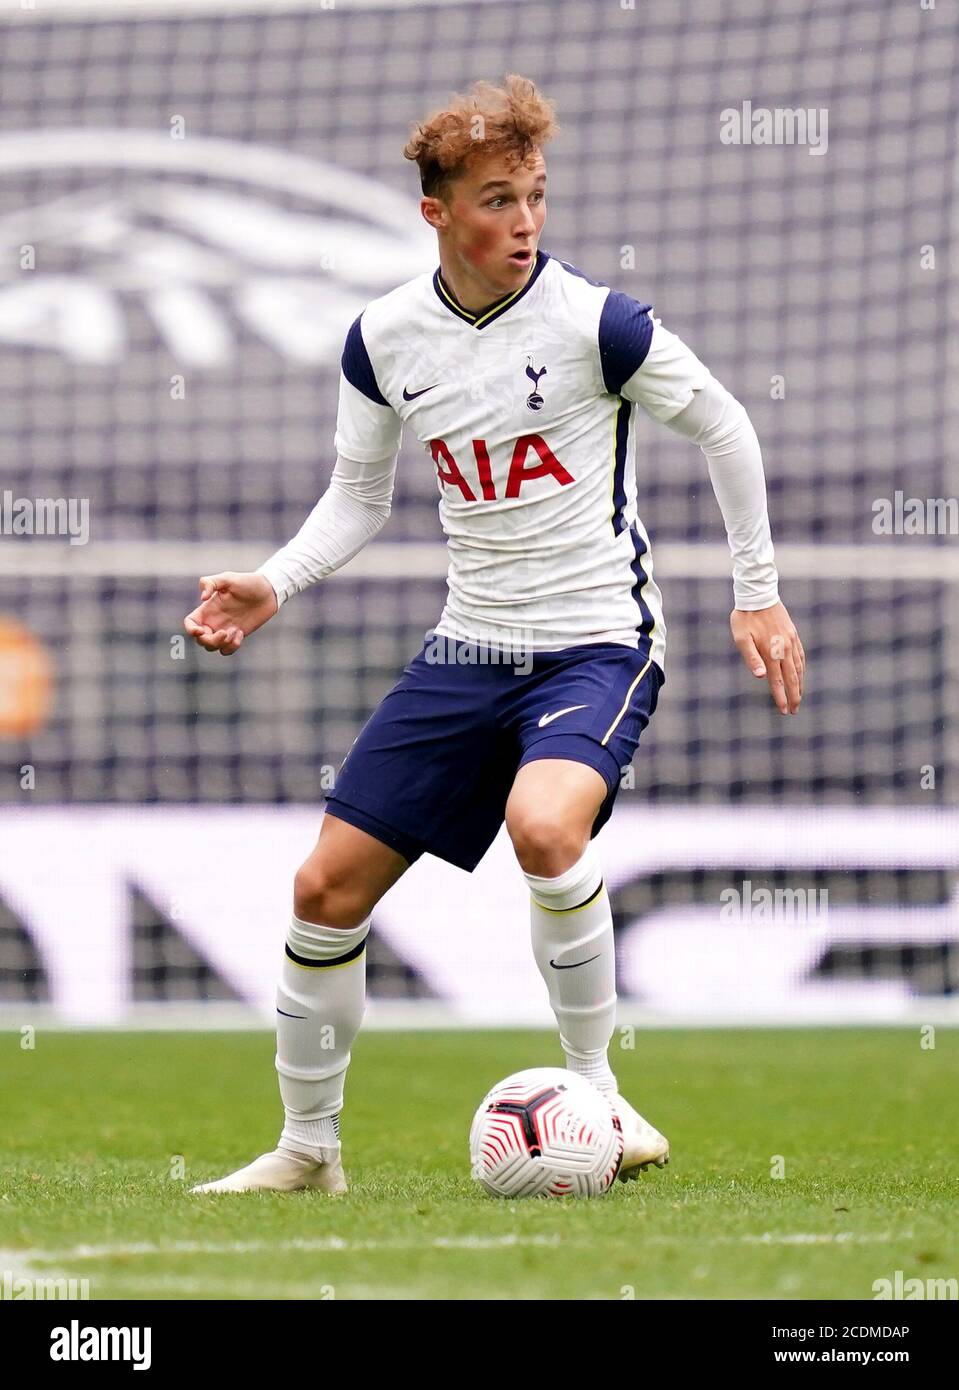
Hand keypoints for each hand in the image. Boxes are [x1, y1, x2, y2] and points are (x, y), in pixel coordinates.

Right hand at [183, 571, 277, 655]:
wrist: (268, 591)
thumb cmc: (247, 582)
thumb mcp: (228, 578)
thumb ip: (211, 583)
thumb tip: (202, 598)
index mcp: (208, 609)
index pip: (190, 623)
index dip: (190, 630)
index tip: (201, 631)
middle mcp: (214, 620)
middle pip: (200, 640)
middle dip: (210, 641)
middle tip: (225, 633)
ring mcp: (225, 629)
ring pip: (212, 647)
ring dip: (221, 644)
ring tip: (235, 630)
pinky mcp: (237, 635)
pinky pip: (227, 650)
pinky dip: (232, 646)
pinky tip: (241, 633)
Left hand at [730, 600, 804, 714]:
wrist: (759, 595)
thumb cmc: (745, 618)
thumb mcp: (741, 638)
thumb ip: (751, 658)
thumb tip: (760, 676)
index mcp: (771, 652)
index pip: (778, 681)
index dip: (781, 697)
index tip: (784, 711)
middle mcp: (784, 649)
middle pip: (792, 678)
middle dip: (794, 696)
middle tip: (794, 711)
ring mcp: (791, 642)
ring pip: (799, 669)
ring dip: (799, 685)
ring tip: (799, 698)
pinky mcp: (793, 635)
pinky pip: (801, 656)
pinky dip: (802, 669)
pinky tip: (801, 675)